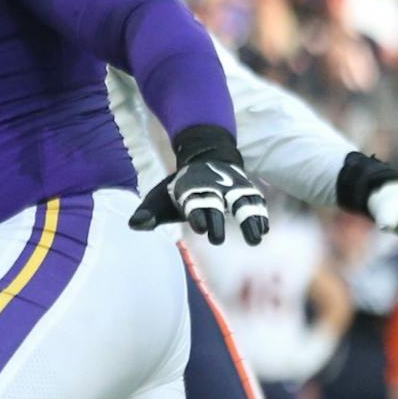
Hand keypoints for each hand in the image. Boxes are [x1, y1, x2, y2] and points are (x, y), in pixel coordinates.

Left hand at [131, 126, 269, 244]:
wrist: (207, 157)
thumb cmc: (181, 188)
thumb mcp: (161, 197)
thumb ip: (149, 213)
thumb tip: (134, 224)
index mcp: (189, 189)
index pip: (193, 202)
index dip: (196, 213)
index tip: (199, 227)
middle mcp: (212, 187)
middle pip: (215, 204)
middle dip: (216, 221)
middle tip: (216, 240)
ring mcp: (231, 187)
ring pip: (242, 201)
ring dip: (248, 219)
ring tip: (255, 239)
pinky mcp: (246, 189)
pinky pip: (255, 200)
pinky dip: (260, 214)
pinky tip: (263, 230)